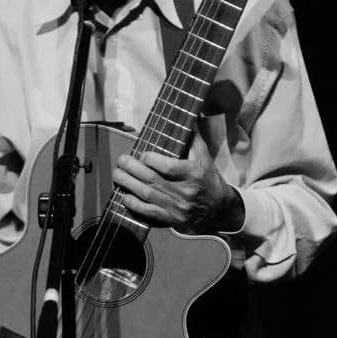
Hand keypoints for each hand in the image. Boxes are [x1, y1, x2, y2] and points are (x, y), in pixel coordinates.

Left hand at [112, 131, 244, 233]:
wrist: (218, 209)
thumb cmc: (208, 179)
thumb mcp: (205, 158)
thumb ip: (194, 139)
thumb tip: (189, 117)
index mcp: (194, 174)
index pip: (169, 167)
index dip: (152, 160)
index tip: (143, 154)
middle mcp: (186, 191)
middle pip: (153, 180)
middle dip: (133, 169)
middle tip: (122, 160)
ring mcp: (178, 208)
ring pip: (148, 195)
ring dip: (129, 184)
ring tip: (117, 174)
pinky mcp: (172, 219)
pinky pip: (150, 213)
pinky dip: (135, 205)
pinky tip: (124, 196)